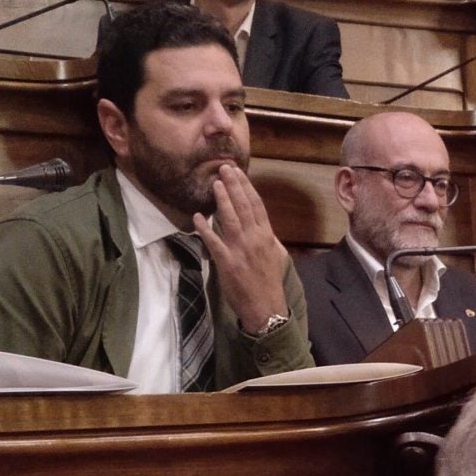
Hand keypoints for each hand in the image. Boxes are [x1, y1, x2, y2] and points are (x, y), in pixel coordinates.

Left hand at [193, 163, 288, 332]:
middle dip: (233, 185)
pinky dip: (205, 228)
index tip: (239, 172)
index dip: (246, 187)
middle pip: (243, 206)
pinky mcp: (226, 262)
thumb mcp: (277, 257)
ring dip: (222, 200)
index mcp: (266, 236)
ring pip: (230, 219)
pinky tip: (198, 216)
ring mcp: (240, 249)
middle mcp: (254, 238)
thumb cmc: (270, 283)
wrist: (266, 307)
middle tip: (224, 168)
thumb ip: (270, 239)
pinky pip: (213, 241)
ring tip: (214, 184)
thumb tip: (266, 228)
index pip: (256, 205)